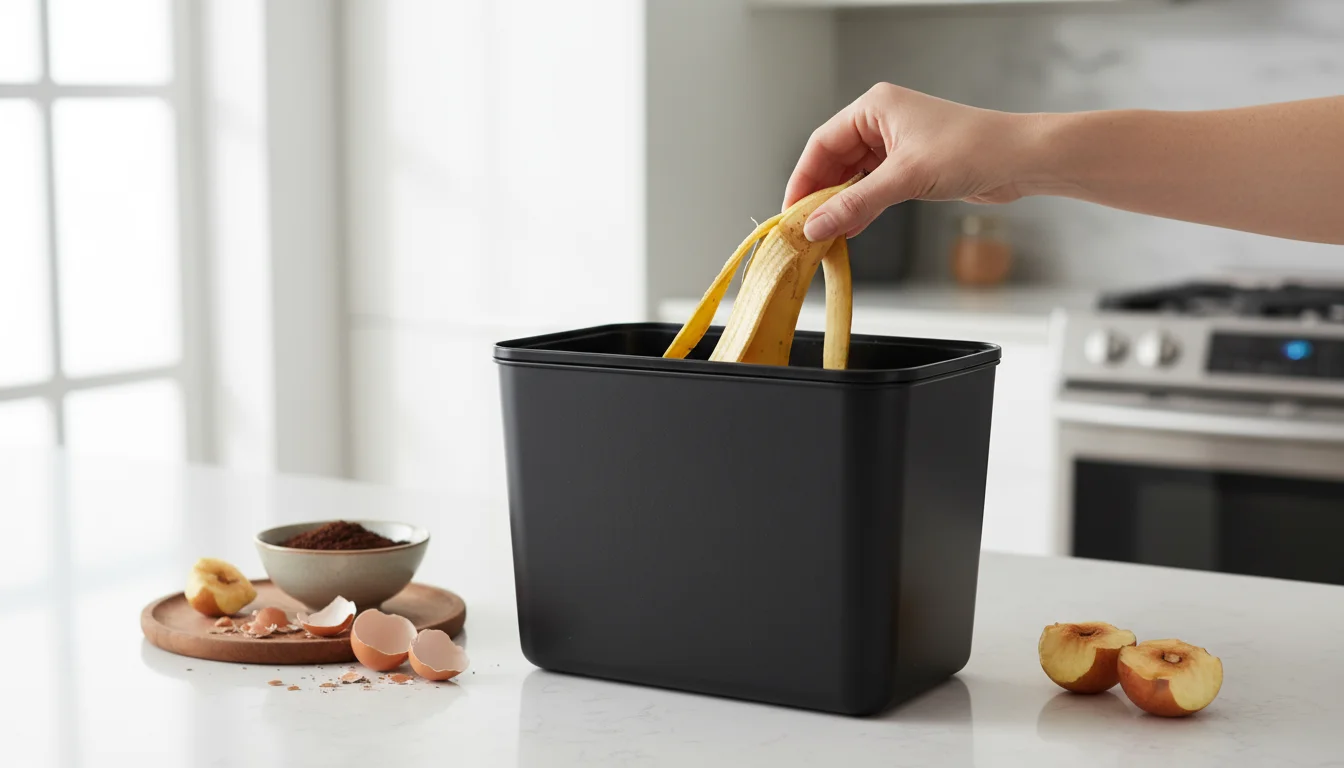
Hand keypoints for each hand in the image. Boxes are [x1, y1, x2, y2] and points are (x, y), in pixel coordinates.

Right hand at [784, 83, 1038, 241]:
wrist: (1020, 160)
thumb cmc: (972, 149)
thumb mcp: (904, 178)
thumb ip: (855, 204)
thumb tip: (816, 225)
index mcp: (875, 107)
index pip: (822, 143)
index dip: (803, 179)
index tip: (791, 211)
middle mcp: (883, 121)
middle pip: (834, 160)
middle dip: (820, 195)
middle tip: (805, 227)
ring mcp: (897, 144)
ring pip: (853, 177)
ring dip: (840, 204)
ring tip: (825, 233)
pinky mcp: (911, 165)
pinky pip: (873, 187)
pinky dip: (861, 207)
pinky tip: (851, 228)